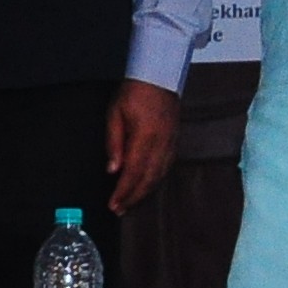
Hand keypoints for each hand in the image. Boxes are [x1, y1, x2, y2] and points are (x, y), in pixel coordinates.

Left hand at [105, 79, 181, 213]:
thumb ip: (114, 144)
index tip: (114, 204)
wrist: (158, 78)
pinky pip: (166, 167)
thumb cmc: (133, 93)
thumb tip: (113, 170)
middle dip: (134, 197)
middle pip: (148, 179)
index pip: (134, 173)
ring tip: (130, 203)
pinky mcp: (174, 142)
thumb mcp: (115, 115)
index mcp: (145, 138)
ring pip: (159, 176)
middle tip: (120, 209)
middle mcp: (161, 145)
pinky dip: (156, 180)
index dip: (124, 192)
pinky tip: (147, 186)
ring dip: (145, 192)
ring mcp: (171, 144)